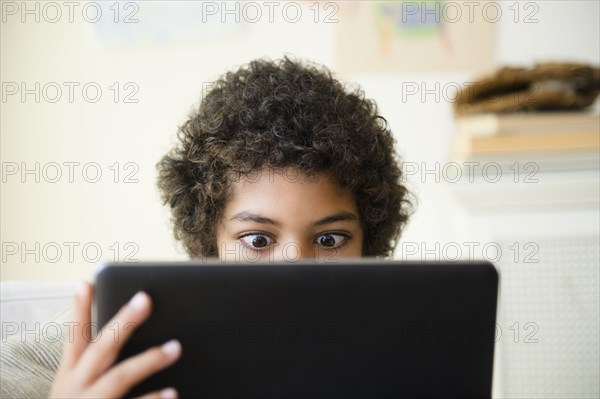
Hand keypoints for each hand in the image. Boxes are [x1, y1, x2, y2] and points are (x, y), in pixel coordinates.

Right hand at [50, 282, 180, 397]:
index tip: (87, 282)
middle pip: (102, 348)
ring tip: (176, 347)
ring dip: (148, 360)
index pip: (74, 336)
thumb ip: (91, 358)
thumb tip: (116, 322)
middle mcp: (78, 387)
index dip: (79, 309)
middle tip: (145, 298)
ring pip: (119, 378)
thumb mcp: (73, 385)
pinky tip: (173, 393)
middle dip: (123, 321)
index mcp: (70, 374)